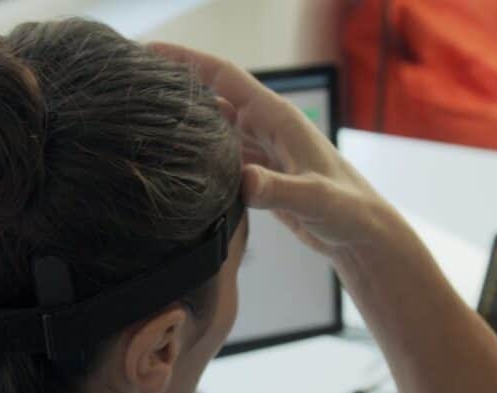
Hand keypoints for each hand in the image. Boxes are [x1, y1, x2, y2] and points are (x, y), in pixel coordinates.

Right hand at [151, 42, 409, 259]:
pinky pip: (223, 155)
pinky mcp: (261, 173)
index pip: (224, 77)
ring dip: (186, 122)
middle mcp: (268, 127)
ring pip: (216, 126)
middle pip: (213, 96)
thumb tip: (244, 181)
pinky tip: (176, 164)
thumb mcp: (314, 198)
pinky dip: (200, 155)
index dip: (186, 60)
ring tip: (144, 121)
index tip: (149, 52)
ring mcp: (263, 149)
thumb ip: (279, 189)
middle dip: (177, 87)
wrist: (361, 235)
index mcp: (278, 118)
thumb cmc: (347, 211)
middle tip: (134, 86)